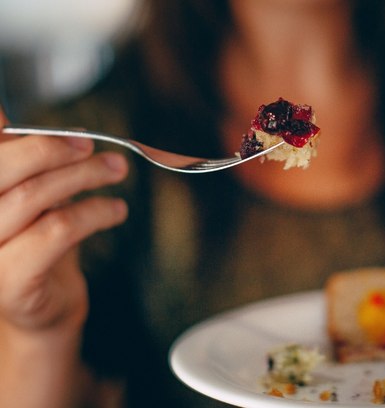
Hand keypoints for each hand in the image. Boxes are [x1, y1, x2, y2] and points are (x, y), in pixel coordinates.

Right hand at [0, 107, 128, 335]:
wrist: (44, 307)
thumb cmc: (34, 244)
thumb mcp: (25, 194)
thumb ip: (14, 156)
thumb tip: (0, 109)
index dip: (17, 131)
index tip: (59, 125)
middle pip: (1, 166)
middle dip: (53, 148)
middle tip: (91, 144)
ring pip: (33, 196)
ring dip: (84, 176)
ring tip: (117, 170)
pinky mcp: (8, 281)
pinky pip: (56, 231)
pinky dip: (94, 213)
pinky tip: (116, 210)